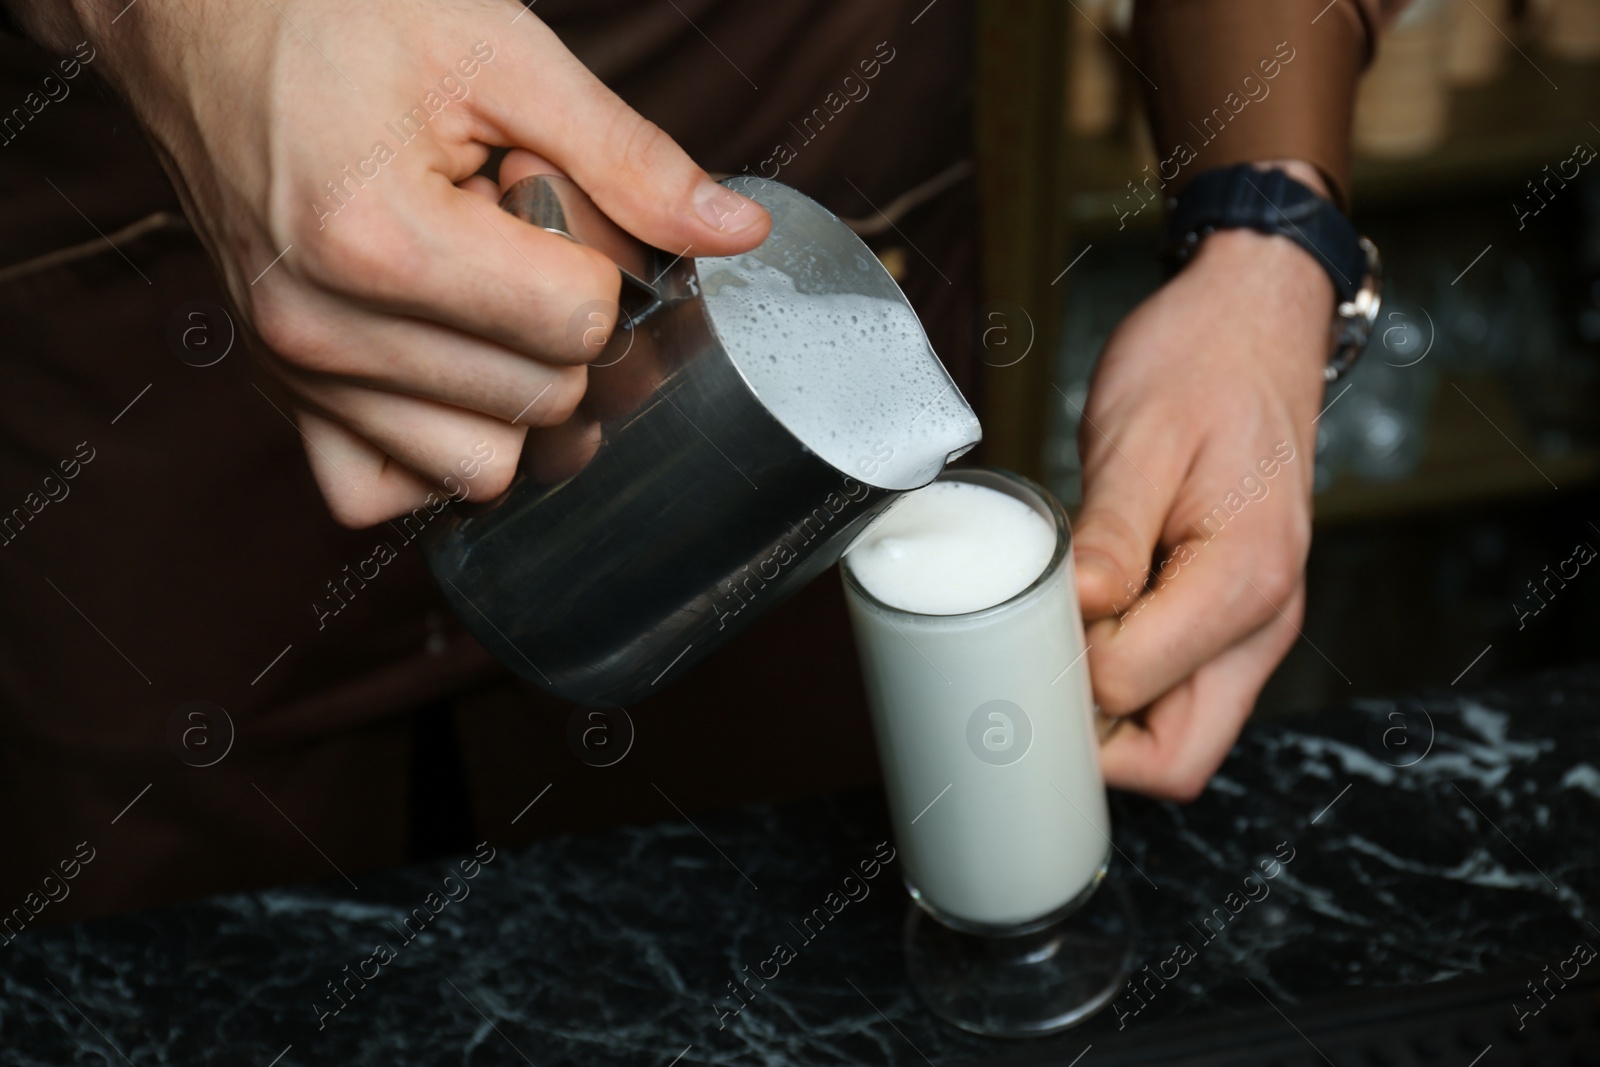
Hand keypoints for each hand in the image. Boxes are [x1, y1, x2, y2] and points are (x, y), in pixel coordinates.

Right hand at [31, 0, 768, 524]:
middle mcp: (322, 328)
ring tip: (472, 291)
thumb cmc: (339, 16)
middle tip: (514, 237)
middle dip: (566, 327)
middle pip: (545, 402)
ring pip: (482, 466)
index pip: (579, 328)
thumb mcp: (501, 51)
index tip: (555, 203)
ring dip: (513, 394)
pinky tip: (444, 367)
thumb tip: (739, 234)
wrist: (202, 23)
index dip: (602, 265)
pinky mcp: (282, 400)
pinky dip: (434, 450)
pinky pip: (386, 493)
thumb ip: (628, 155)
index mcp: (378, 238)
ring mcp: (295, 375)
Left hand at [1074, 168, 1333, 800]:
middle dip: (1093, 746)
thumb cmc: (1199, 366)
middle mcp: (1264, 621)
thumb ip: (1110, 533)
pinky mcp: (1232, 616)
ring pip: (1181, 735)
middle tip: (1023, 680)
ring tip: (1047, 650)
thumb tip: (1076, 614)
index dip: (1064, 675)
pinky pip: (1180, 692)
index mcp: (1245, 579)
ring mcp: (1254, 626)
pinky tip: (1079, 636)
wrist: (1254, 324)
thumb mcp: (1140, 435)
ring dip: (1108, 720)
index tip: (1017, 632)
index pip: (1134, 689)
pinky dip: (1126, 690)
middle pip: (1179, 757)